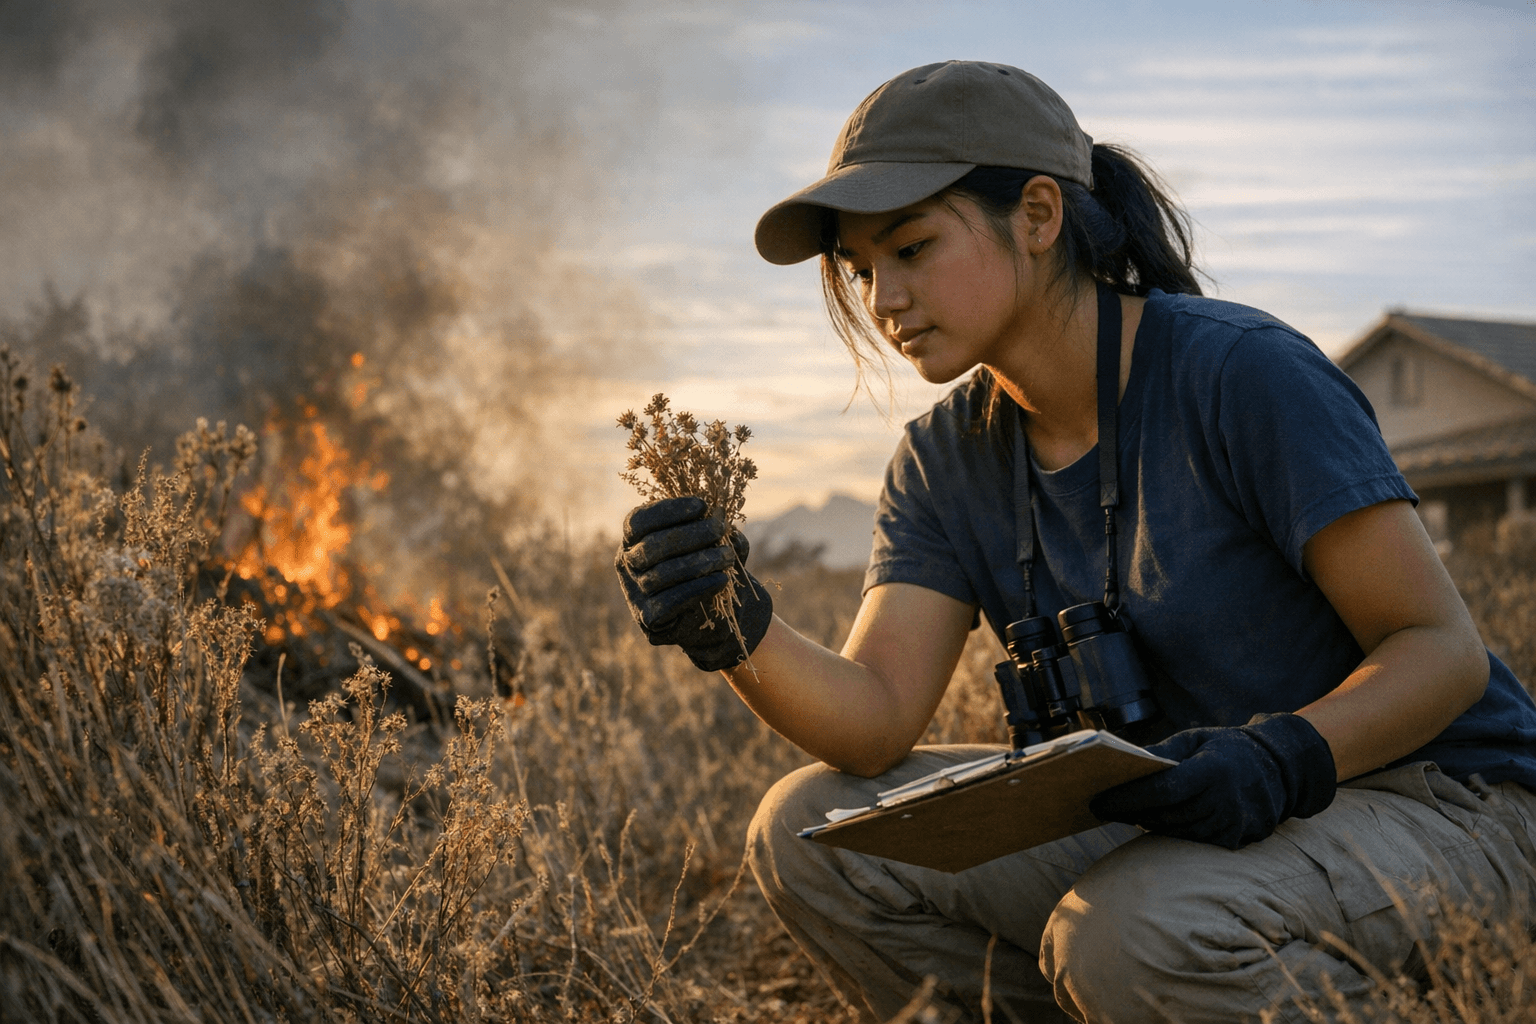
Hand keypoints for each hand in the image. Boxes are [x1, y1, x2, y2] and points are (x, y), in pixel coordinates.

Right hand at [614, 496, 772, 671]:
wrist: (709, 615)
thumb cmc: (706, 567)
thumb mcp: (712, 542)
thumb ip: (715, 528)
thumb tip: (721, 518)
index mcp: (634, 539)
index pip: (638, 520)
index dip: (669, 510)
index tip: (702, 505)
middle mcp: (627, 564)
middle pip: (651, 546)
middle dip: (690, 534)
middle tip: (719, 528)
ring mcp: (634, 592)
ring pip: (662, 574)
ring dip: (699, 562)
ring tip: (727, 557)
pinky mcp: (648, 618)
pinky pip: (671, 601)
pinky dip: (699, 588)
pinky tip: (721, 580)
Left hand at [1089, 713, 1336, 848]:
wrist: (1281, 768)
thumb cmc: (1228, 748)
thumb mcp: (1195, 739)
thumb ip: (1160, 754)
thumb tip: (1120, 763)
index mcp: (1214, 772)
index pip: (1161, 792)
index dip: (1126, 799)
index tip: (1097, 801)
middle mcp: (1226, 803)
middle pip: (1163, 815)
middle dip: (1130, 811)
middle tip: (1102, 806)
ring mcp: (1234, 827)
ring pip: (1174, 831)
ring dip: (1149, 821)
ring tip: (1125, 810)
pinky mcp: (1237, 842)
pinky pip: (1192, 839)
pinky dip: (1172, 829)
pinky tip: (1157, 818)